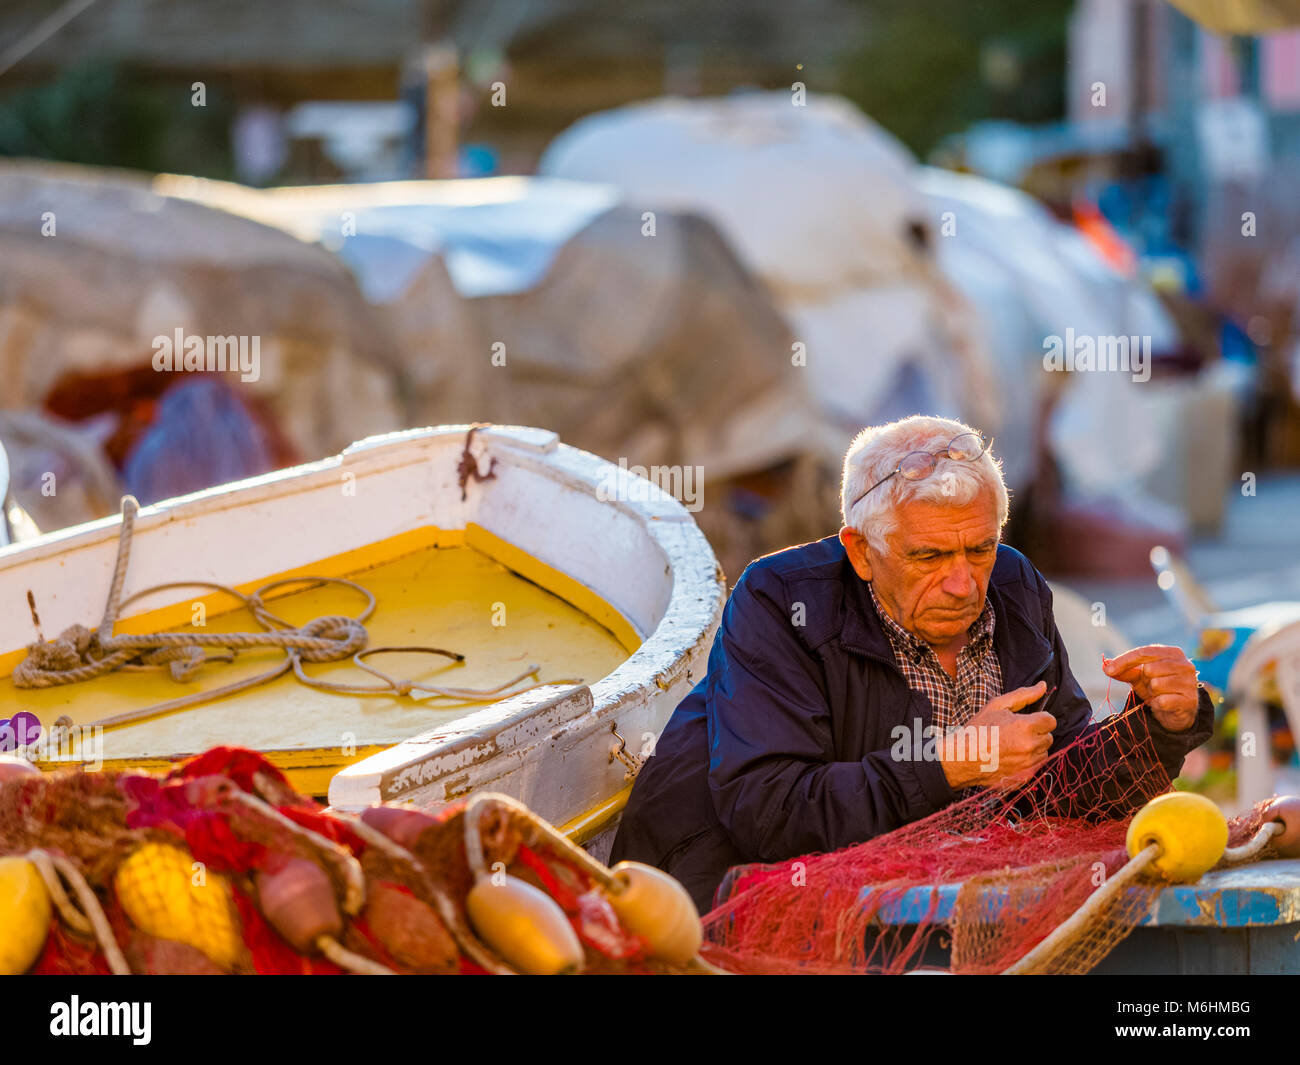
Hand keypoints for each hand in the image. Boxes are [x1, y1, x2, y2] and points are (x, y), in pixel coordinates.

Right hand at [938, 682, 1054, 789]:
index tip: (1027, 721)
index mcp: (1025, 726)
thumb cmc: (977, 730)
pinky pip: (1036, 767)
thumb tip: (1043, 686)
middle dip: (1036, 734)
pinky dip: (1027, 763)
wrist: (961, 758)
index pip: (1051, 721)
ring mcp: (1028, 765)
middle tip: (1016, 733)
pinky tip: (1011, 758)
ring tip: (1012, 746)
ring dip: (1033, 749)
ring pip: (1043, 753)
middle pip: (1048, 737)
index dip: (1039, 719)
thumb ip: (1023, 695)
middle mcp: (1030, 746)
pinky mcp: (1024, 778)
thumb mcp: (997, 706)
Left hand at [1102, 645, 1199, 731]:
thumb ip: (1124, 671)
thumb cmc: (1157, 689)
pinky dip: (1157, 704)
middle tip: (1151, 687)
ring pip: (1156, 685)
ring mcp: (1190, 682)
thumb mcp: (1139, 677)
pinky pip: (1163, 701)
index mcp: (1173, 653)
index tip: (1108, 670)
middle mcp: (1185, 665)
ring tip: (1159, 695)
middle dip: (1144, 680)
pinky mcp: (1190, 701)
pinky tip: (1164, 704)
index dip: (1124, 660)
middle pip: (1149, 668)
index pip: (1144, 652)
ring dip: (1152, 693)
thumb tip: (1105, 666)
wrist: (1175, 712)